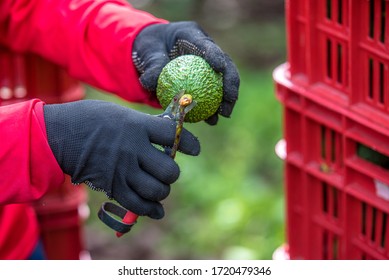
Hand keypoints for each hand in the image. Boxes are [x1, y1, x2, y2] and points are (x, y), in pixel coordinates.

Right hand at [43, 100, 199, 218]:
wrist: (58, 135)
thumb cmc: (91, 120)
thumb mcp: (122, 114)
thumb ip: (145, 126)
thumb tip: (168, 134)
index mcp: (137, 126)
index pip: (173, 135)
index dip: (189, 142)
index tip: (194, 149)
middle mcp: (134, 149)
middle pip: (169, 170)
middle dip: (172, 172)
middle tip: (166, 170)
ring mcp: (123, 170)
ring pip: (157, 190)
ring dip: (161, 191)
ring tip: (158, 186)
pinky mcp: (113, 186)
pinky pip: (139, 205)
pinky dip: (151, 210)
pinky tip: (156, 209)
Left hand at [132, 21, 239, 124]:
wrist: (149, 54)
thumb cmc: (149, 48)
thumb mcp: (147, 52)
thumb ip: (151, 65)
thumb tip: (149, 82)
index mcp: (191, 35)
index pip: (206, 44)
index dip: (216, 55)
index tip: (220, 68)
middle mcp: (205, 49)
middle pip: (225, 64)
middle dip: (231, 82)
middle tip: (229, 99)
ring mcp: (208, 65)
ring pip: (223, 82)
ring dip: (226, 99)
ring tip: (224, 114)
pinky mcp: (205, 80)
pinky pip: (211, 95)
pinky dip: (212, 107)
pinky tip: (212, 121)